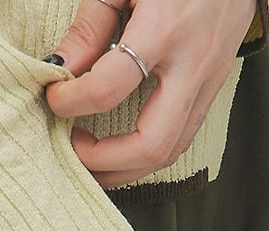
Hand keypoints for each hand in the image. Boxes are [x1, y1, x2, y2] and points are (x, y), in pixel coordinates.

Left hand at [45, 0, 259, 187]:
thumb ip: (91, 24)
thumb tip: (60, 68)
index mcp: (165, 28)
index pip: (108, 87)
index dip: (70, 101)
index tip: (54, 95)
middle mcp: (193, 64)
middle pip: (151, 144)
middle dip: (104, 160)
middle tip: (72, 148)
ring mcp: (209, 82)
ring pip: (170, 153)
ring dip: (125, 168)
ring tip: (92, 158)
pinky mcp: (214, 89)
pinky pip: (181, 138)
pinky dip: (146, 153)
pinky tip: (121, 146)